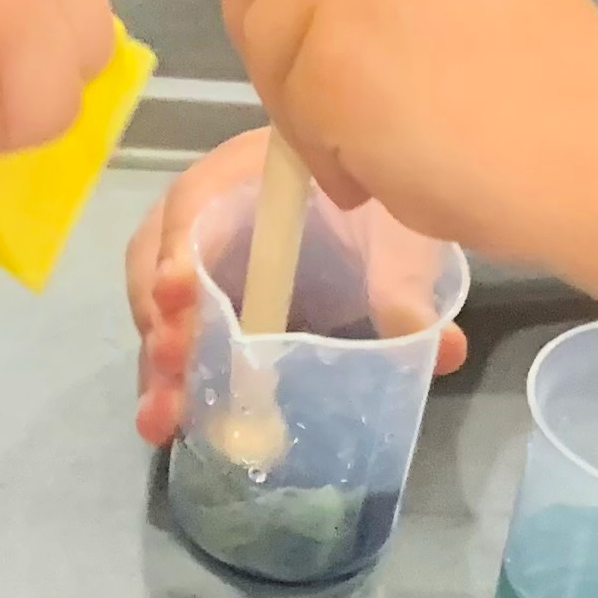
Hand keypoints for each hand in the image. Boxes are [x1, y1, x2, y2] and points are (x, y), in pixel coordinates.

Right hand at [119, 129, 468, 444]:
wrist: (376, 205)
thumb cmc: (376, 206)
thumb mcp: (395, 238)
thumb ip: (406, 289)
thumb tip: (440, 349)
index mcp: (249, 174)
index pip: (196, 203)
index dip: (179, 249)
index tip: (177, 296)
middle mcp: (206, 213)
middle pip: (157, 260)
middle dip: (161, 319)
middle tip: (173, 367)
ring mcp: (197, 261)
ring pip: (158, 308)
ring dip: (158, 362)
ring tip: (163, 417)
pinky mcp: (203, 305)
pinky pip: (175, 338)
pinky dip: (172, 378)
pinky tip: (170, 423)